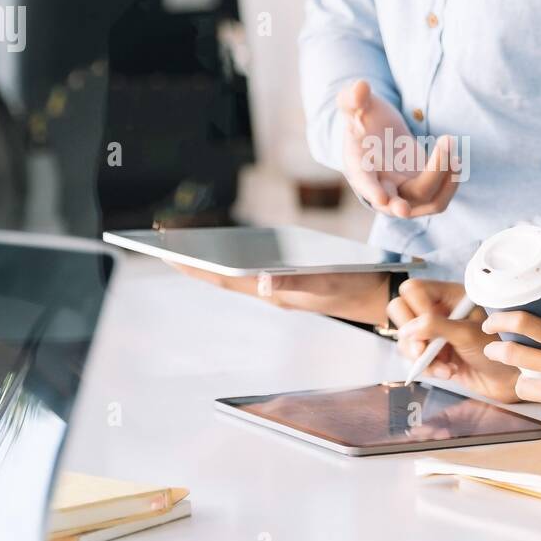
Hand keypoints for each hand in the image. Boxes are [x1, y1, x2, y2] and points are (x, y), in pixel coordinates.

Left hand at [169, 262, 389, 325]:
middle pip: (223, 275)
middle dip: (192, 262)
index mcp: (274, 292)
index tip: (164, 253)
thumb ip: (296, 283)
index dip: (193, 266)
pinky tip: (225, 252)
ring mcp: (279, 287)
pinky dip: (232, 260)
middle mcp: (271, 291)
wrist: (380, 295)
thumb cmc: (355, 285)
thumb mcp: (328, 282)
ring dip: (209, 262)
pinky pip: (251, 270)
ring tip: (182, 248)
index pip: (223, 277)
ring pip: (235, 274)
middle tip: (160, 246)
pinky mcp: (288, 281)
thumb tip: (261, 283)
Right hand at [338, 79, 460, 218]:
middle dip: (405, 205)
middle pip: (400, 202)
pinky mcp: (424, 191)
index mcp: (360, 170)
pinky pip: (441, 197)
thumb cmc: (364, 121)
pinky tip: (455, 159)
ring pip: (427, 200)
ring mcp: (405, 194)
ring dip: (442, 178)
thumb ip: (353, 98)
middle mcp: (383, 189)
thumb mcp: (356, 107)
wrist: (379, 136)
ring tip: (448, 144)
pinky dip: (451, 181)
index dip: (372, 192)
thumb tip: (361, 86)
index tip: (382, 199)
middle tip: (405, 209)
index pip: (365, 183)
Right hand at [387, 279, 520, 403]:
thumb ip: (435, 327)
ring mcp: (431, 332)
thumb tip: (406, 330)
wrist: (505, 380)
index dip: (416, 308)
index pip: (414, 289)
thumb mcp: (466, 334)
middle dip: (411, 335)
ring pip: (403, 337)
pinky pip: (411, 357)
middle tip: (423, 350)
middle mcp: (437, 310)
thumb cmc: (495, 351)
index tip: (426, 327)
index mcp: (449, 295)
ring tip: (444, 367)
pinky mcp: (429, 352)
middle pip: (400, 309)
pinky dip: (428, 368)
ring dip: (422, 356)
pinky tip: (448, 372)